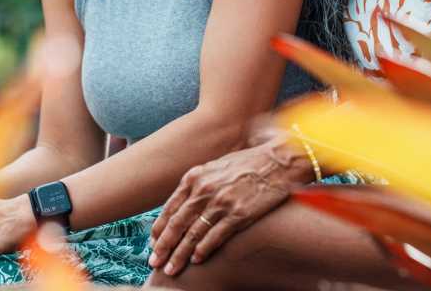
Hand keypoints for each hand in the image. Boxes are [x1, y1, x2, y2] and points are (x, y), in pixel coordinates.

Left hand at [148, 136, 308, 275]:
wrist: (277, 161)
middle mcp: (204, 190)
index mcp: (195, 177)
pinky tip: (196, 261)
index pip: (170, 208)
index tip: (153, 244)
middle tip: (155, 262)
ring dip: (180, 255)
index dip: (160, 229)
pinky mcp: (238, 214)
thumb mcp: (215, 167)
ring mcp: (221, 203)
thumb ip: (197, 185)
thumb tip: (182, 206)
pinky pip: (215, 237)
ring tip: (171, 269)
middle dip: (164, 246)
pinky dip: (203, 250)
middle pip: (177, 224)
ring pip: (193, 234)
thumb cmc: (246, 164)